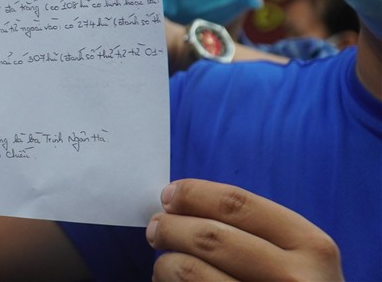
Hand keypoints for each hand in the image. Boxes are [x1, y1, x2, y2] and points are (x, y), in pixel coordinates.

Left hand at [147, 179, 342, 280]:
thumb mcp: (300, 258)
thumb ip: (257, 231)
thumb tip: (183, 205)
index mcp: (311, 246)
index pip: (237, 203)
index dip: (194, 194)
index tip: (169, 195)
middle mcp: (294, 278)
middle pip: (209, 235)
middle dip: (170, 227)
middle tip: (156, 229)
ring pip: (190, 270)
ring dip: (165, 263)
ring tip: (164, 265)